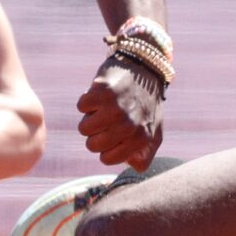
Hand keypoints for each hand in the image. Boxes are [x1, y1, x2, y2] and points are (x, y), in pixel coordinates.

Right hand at [76, 54, 163, 170]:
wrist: (145, 69)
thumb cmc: (147, 104)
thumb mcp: (153, 132)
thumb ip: (145, 155)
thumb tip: (133, 166)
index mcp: (141, 139)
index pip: (107, 159)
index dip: (104, 149)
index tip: (112, 135)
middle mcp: (129, 126)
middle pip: (92, 145)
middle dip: (95, 135)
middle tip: (107, 120)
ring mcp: (115, 109)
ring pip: (84, 129)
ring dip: (90, 118)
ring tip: (104, 108)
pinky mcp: (102, 92)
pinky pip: (82, 107)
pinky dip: (87, 101)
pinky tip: (101, 95)